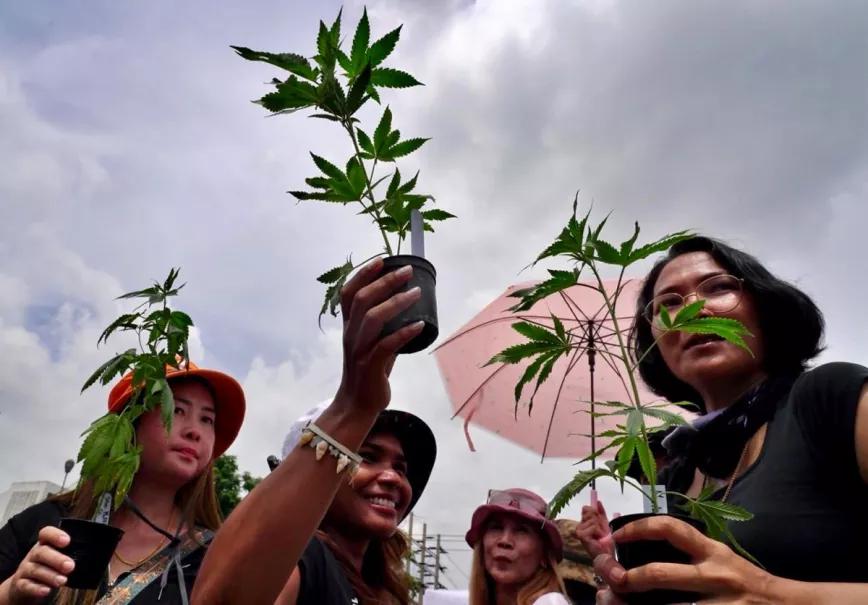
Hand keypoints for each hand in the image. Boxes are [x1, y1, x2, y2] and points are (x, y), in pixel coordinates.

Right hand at [3, 526, 73, 603]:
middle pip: (41, 552)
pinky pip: (26, 586)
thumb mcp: (58, 557)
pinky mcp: (21, 584)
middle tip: (70, 566)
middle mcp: (33, 555)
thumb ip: (71, 554)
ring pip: (35, 570)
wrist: (24, 586)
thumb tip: (96, 555)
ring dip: (50, 575)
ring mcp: (25, 569)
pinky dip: (36, 588)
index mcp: (44, 544)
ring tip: (63, 581)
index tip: (67, 541)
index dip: (55, 535)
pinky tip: (46, 590)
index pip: (46, 533)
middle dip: (56, 559)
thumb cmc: (48, 567)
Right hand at [333, 258, 423, 414]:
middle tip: (407, 272)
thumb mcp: (372, 345)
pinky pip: (387, 345)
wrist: (356, 406)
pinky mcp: (371, 366)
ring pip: (373, 318)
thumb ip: (384, 329)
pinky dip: (404, 333)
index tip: (382, 260)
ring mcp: (359, 350)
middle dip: (385, 282)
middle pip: (363, 300)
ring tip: (416, 293)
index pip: (349, 294)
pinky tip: (420, 326)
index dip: (363, 275)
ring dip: (396, 302)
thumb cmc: (367, 373)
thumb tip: (408, 314)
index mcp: (349, 327)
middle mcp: (351, 335)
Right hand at [577, 498, 614, 558]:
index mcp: (583, 522)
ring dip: (601, 529)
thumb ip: (601, 512)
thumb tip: (598, 501)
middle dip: (599, 521)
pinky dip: (600, 533)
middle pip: (590, 512)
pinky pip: (594, 527)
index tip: (600, 523)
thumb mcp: (604, 523)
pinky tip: (599, 539)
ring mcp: (579, 530)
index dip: (596, 513)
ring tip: (600, 537)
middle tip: (601, 532)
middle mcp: (579, 525)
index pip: (586, 508)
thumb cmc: (605, 541)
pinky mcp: (581, 536)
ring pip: (593, 520)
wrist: (606, 554)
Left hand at [594, 515, 774, 604]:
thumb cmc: (746, 584)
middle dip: (630, 578)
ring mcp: (720, 604)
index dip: (638, 528)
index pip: (670, 528)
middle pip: (661, 574)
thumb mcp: (721, 560)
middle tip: (613, 581)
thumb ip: (689, 556)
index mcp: (712, 552)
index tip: (616, 534)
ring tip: (620, 603)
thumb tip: (639, 558)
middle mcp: (715, 575)